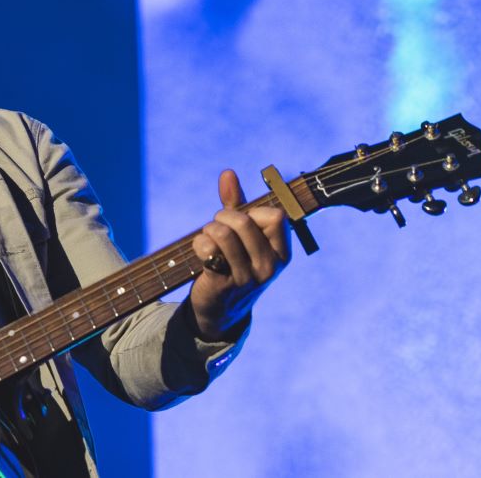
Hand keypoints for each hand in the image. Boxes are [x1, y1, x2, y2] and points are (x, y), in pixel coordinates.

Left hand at [187, 169, 289, 340]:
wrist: (219, 307)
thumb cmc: (231, 262)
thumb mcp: (240, 234)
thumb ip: (235, 202)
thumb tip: (228, 173)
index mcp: (281, 252)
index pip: (275, 216)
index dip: (252, 212)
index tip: (241, 221)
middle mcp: (269, 266)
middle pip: (244, 222)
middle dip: (223, 217)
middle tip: (216, 227)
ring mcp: (248, 278)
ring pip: (223, 233)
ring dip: (208, 230)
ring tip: (208, 239)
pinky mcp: (224, 284)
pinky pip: (208, 250)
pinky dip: (199, 245)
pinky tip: (201, 253)